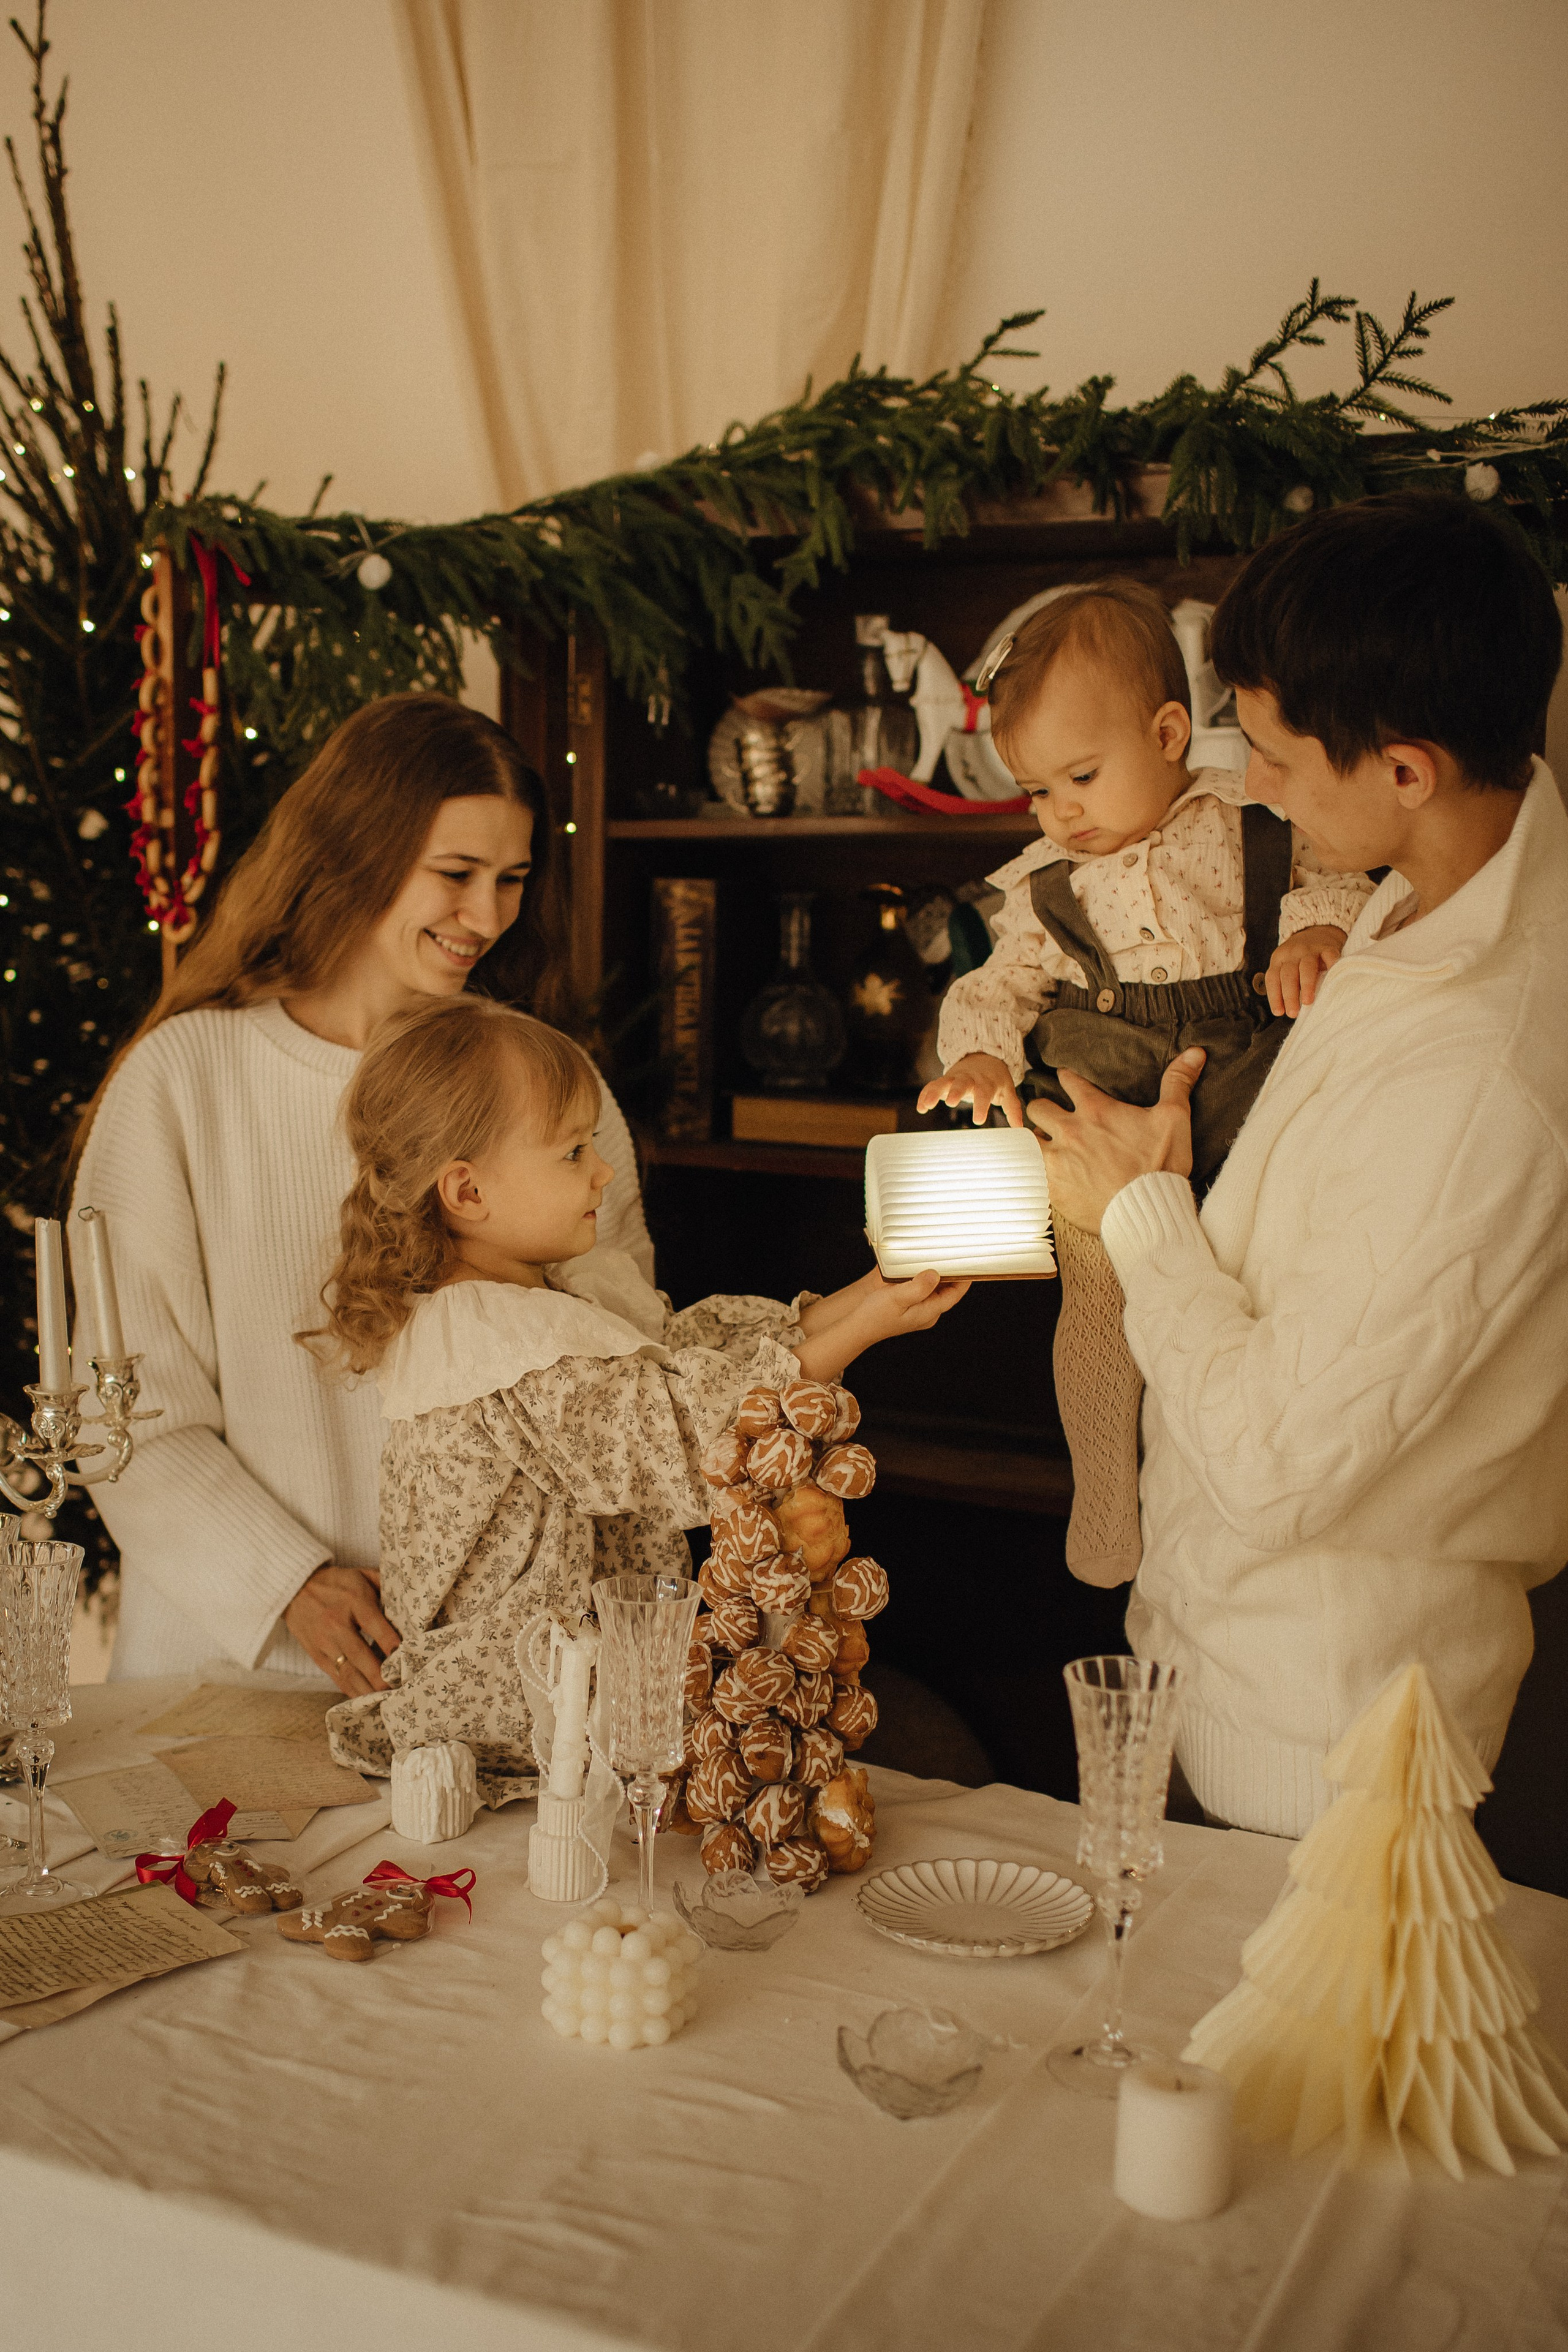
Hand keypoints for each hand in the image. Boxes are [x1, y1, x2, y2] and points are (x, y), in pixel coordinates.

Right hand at [283, 1564, 400, 1696]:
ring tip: (385, 1699)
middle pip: (360, 1655)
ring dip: (367, 1689)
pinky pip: (335, 1677)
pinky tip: (365, 1698)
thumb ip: (386, 1587)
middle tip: (398, 1688)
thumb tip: (410, 1603)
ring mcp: (324, 1642)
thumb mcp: (362, 1575)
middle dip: (380, 1675)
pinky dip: (351, 1690)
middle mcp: (337, 1624)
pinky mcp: (316, 1656)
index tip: (406, 1658)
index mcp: (353, 1601)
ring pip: (347, 1672)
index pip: (375, 1625)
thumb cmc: (337, 1583)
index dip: (391, 1643)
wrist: (295, 1589)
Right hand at [795, 1270, 970, 1383]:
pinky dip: (924, 1276)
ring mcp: (919, 1309)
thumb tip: (935, 1274)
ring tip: (941, 1255)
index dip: (965, 1278)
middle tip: (955, 1253)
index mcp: (929, 1312)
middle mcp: (927, 1312)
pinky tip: (920, 1265)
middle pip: (947, 1290)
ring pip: (935, 1288)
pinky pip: (923, 1288)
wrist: (857, 1326)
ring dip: (938, 1273)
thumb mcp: (897, 1298)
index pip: (955, 1294)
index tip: (971, 1262)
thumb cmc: (875, 1315)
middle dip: (952, 1273)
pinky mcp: (909, 1305)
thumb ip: (918, 1287)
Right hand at [916, 1053, 1022, 1127]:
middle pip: (962, 1083)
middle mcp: (969, 1078)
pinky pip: (932, 1086)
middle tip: (951, 1102)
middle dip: (956, 1091)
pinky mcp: (944, 1080)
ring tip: (927, 1104)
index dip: (981, 1105)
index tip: (978, 1120)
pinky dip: (925, 1095)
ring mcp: (955, 1077)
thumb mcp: (1007, 1090)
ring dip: (935, 1092)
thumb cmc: (995, 1078)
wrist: (984, 1056)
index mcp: (986, 1082)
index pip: (984, 1092)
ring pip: (944, 1082)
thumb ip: (1012, 1108)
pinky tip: (921, 1108)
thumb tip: (1020, 1127)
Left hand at [1027, 1050, 1205, 1233]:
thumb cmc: (1160, 1165)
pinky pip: (1031, 1170)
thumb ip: (1178, 1083)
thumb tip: (1195, 1052)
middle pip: (1038, 1106)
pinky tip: (1041, 1170)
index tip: (1067, 1080)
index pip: (1068, 1080)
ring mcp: (1057, 1160)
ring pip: (1029, 1138)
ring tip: (1044, 1142)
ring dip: (1036, 1138)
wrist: (1147, 1212)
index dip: (1067, 1078)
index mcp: (1095, 1109)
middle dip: (1044, 1107)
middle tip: (1052, 1114)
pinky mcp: (1052, 1186)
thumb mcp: (1174, 1119)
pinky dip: (1034, 1168)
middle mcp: (1070, 1130)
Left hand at [1265, 924, 1344, 1016]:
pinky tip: (1332, 980)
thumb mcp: (1287, 967)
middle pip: (1288, 974)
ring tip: (1307, 1002)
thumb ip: (1286, 983)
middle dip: (1289, 995)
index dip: (1274, 996)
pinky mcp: (1327, 947)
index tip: (1279, 1012)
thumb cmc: (1299, 959)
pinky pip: (1329, 956)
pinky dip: (1331, 967)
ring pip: (1306, 967)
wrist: (1316, 931)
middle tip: (1293, 1012)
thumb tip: (1288, 1011)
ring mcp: (1310, 949)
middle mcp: (1292, 953)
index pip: (1273, 978)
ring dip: (1306, 985)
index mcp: (1279, 959)